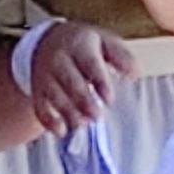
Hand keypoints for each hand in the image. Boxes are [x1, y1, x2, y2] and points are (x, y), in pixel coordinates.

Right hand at [19, 15, 130, 135]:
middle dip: (83, 101)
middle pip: (71, 82)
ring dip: (69, 113)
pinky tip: (61, 131)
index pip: (89, 63)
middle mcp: (59, 59)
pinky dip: (49, 121)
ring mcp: (46, 75)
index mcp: (79, 45)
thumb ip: (122, 57)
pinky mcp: (38, 91)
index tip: (109, 99)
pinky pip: (40, 107)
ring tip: (83, 123)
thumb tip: (135, 74)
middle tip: (97, 116)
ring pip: (55, 96)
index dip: (99, 81)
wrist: (47, 41)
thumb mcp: (104, 43)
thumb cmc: (84, 47)